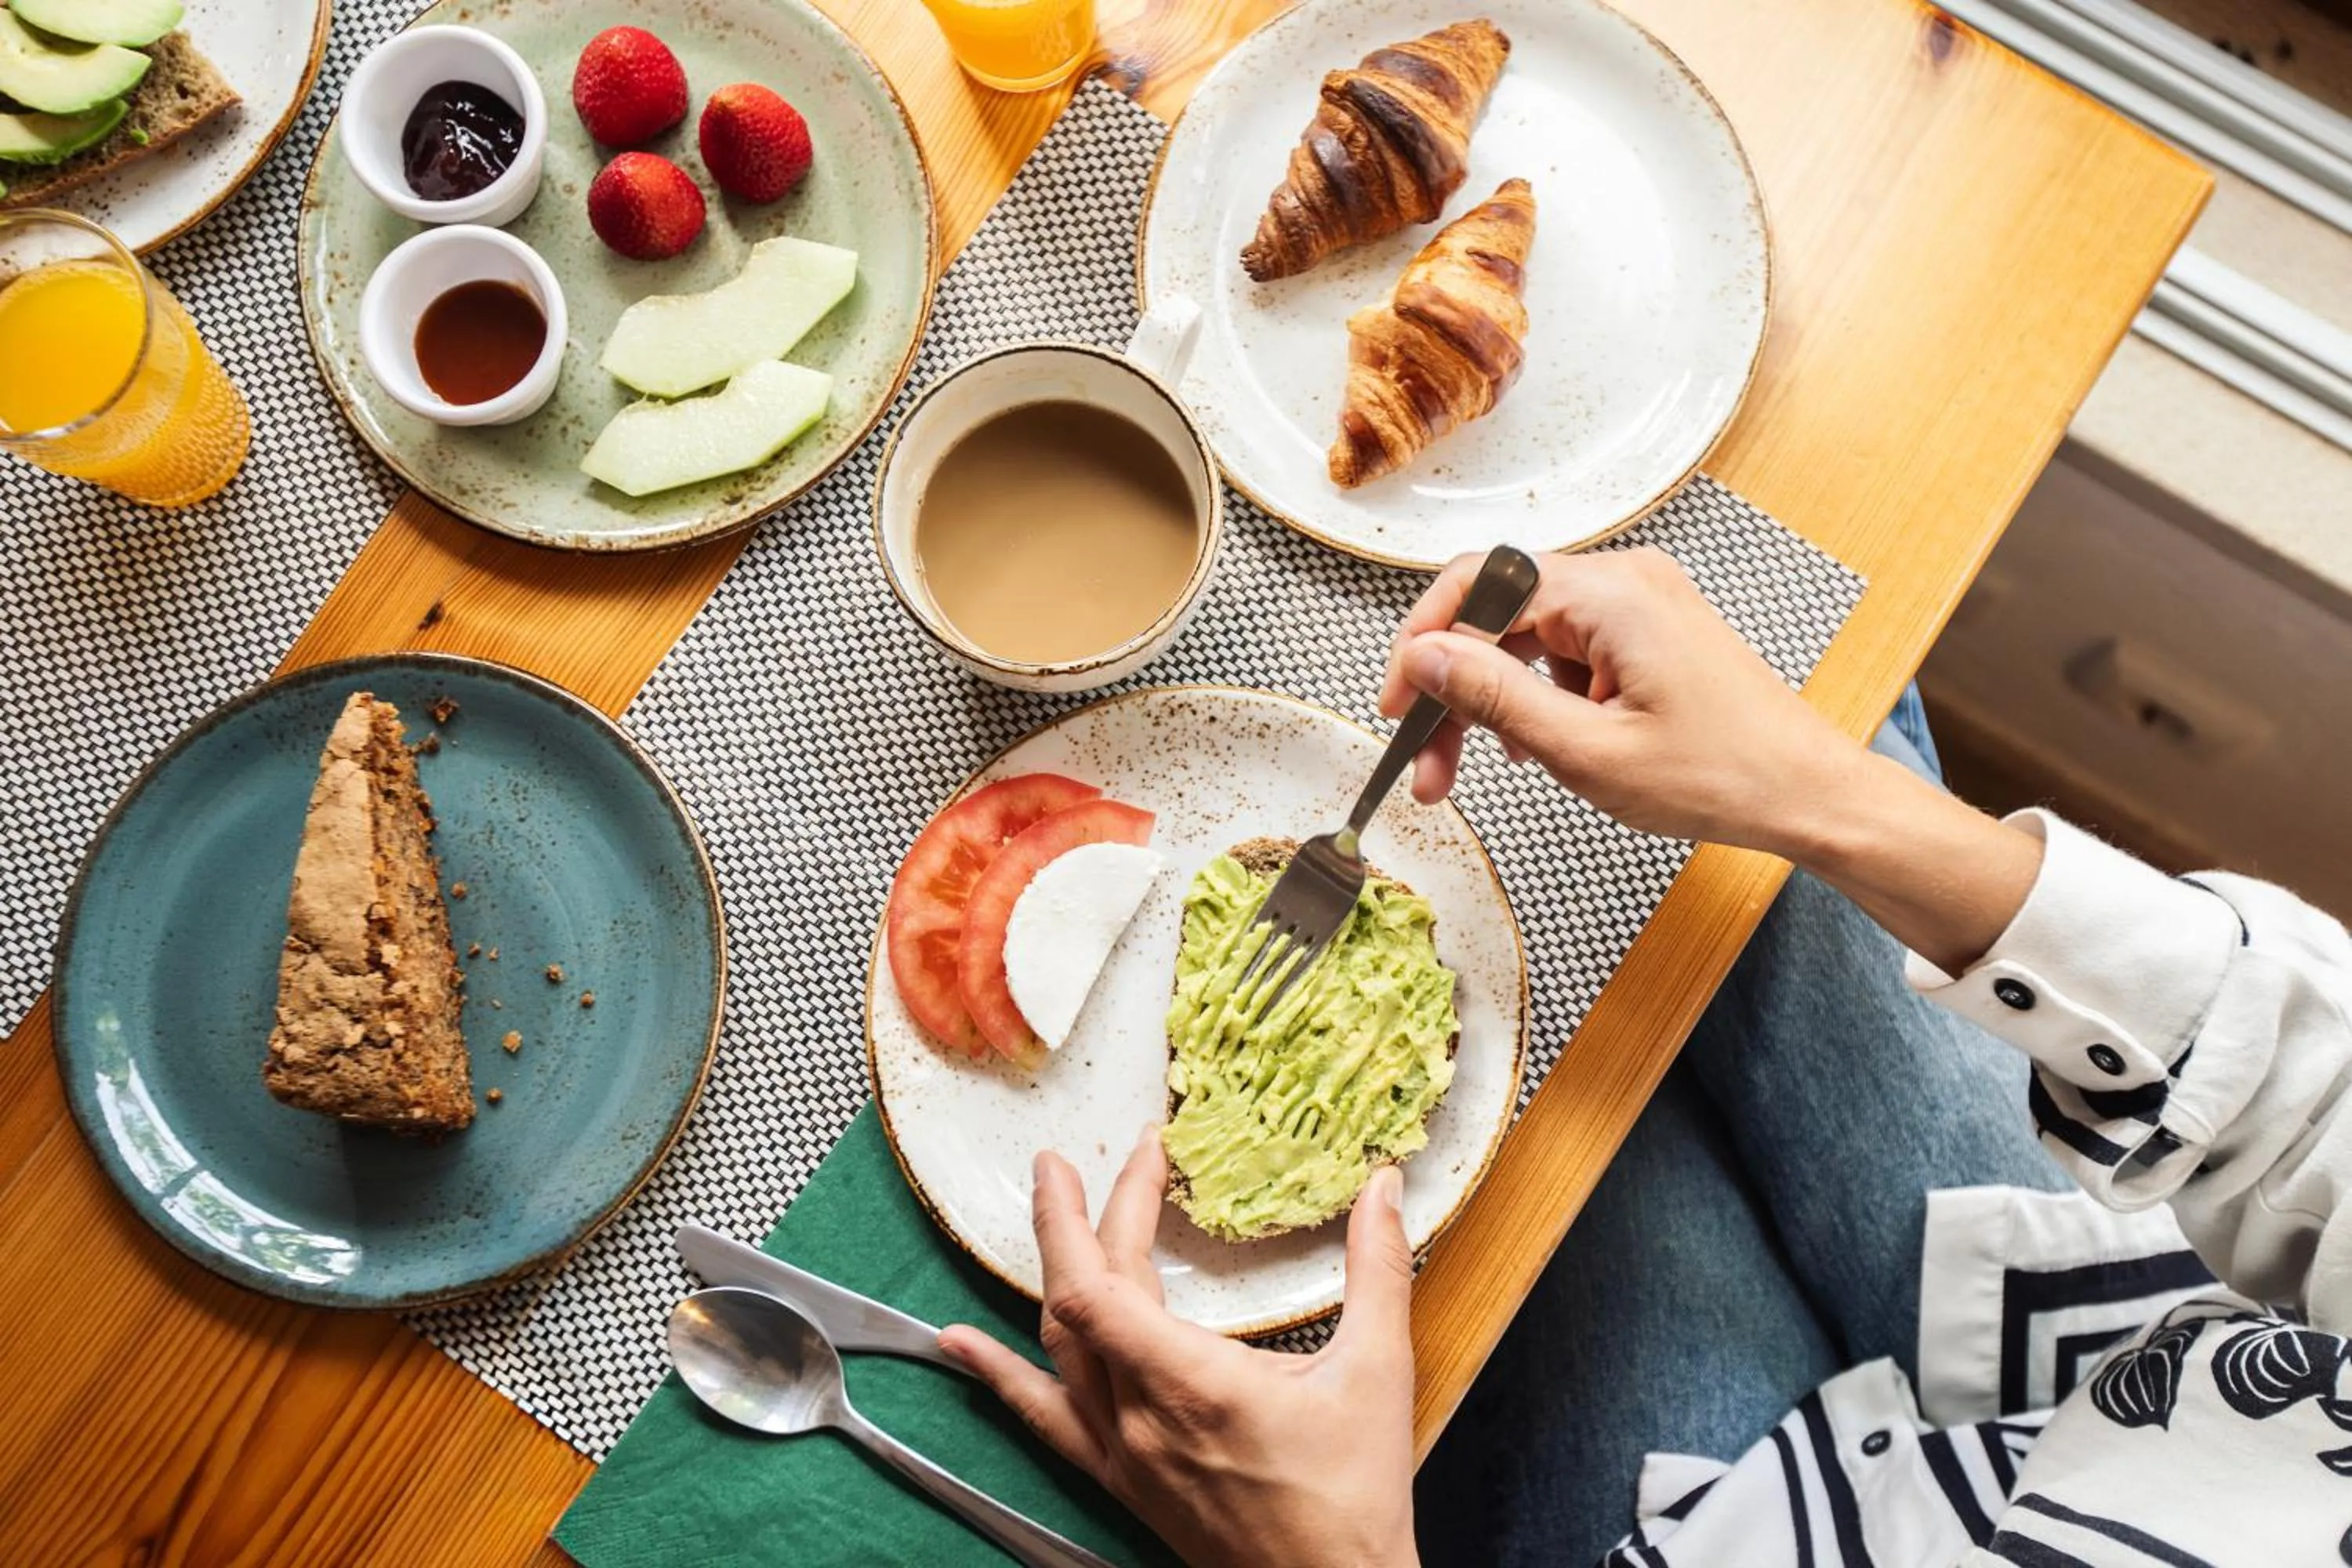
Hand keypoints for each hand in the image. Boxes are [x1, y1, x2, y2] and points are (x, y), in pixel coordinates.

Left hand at [939, 1130, 1419, 1567]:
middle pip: (1076, 1302)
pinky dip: (1000, 1376)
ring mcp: (1124, 1453)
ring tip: (1043, 1214)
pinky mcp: (1123, 1481)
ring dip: (1046, 1274)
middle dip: (1069, 1221)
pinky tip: (962, 1347)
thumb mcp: (1379, 1371)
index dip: (1104, 1209)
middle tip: (1064, 1165)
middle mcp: (1141, 1418)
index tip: (1132, 1155)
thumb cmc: (1355, 1497)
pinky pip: (1046, 1420)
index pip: (1103, 1285)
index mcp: (1193, 1384)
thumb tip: (1385, 1188)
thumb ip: (1378, 1269)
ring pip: (1058, 1351)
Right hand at [1380, 546, 2041, 972]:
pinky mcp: (1648, 633)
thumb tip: (1422, 657)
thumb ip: (1493, 697)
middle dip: (1452, 685)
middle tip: (1427, 762)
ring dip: (1490, 698)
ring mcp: (1639, 604)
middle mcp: (1623, 581)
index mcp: (1609, 594)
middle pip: (1497, 611)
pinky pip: (1564, 649)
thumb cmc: (1721, 776)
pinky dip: (1535, 695)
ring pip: (1526, 635)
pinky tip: (1531, 746)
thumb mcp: (1586, 751)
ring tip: (1474, 769)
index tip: (1397, 707)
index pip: (1476, 584)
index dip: (1421, 644)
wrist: (1809, 794)